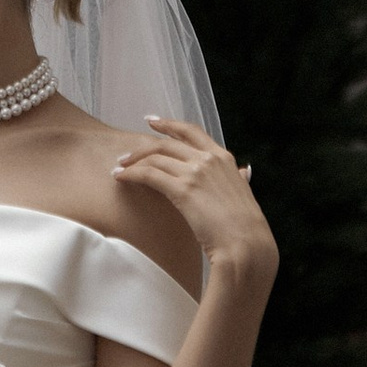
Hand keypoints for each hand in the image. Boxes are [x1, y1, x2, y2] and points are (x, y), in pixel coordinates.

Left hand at [111, 114, 275, 283]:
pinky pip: (149, 175)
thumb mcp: (245, 193)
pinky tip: (121, 178)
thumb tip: (243, 172)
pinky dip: (131, 174)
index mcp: (223, 158)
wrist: (246, 245)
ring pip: (155, 158)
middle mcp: (208, 160)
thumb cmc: (245, 227)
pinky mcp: (183, 190)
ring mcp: (195, 173)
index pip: (191, 131)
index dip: (169, 124)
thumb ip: (239, 178)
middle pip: (167, 144)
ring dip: (133, 162)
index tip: (152, 121)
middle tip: (126, 154)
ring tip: (119, 169)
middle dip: (143, 148)